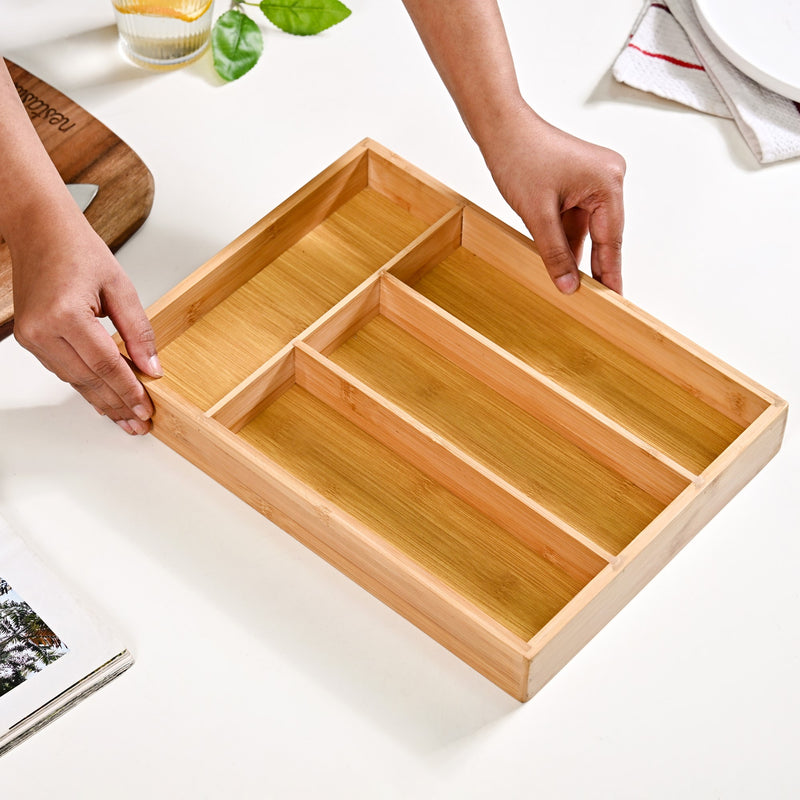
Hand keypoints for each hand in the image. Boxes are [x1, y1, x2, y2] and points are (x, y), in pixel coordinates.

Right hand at [11, 201, 160, 434]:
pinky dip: (86, 385)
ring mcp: (32, 337)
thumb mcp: (120, 287)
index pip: (106, 366)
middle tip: (140, 422)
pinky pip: (63, 370)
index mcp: (66, 315)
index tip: (147, 409)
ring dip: (102, 400)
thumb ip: (138, 331)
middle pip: (89, 380)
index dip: (129, 391)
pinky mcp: (30, 339)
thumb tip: (152, 367)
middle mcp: (42, 330)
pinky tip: (104, 397)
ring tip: (126, 417)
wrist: (39, 229)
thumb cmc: (76, 249)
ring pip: (74, 381)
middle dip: (117, 404)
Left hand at [478, 104, 625, 293]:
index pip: (611, 239)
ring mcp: (595, 180)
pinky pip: (577, 219)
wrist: (501, 128)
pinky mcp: (580, 182)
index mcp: (608, 183)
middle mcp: (609, 179)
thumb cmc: (519, 159)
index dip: (611, 273)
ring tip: (579, 288)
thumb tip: (570, 286)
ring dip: (578, 254)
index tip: (616, 300)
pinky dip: (569, 239)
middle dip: (596, 266)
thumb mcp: (537, 215)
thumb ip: (555, 253)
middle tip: (601, 302)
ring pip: (588, 229)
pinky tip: (564, 264)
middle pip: (604, 235)